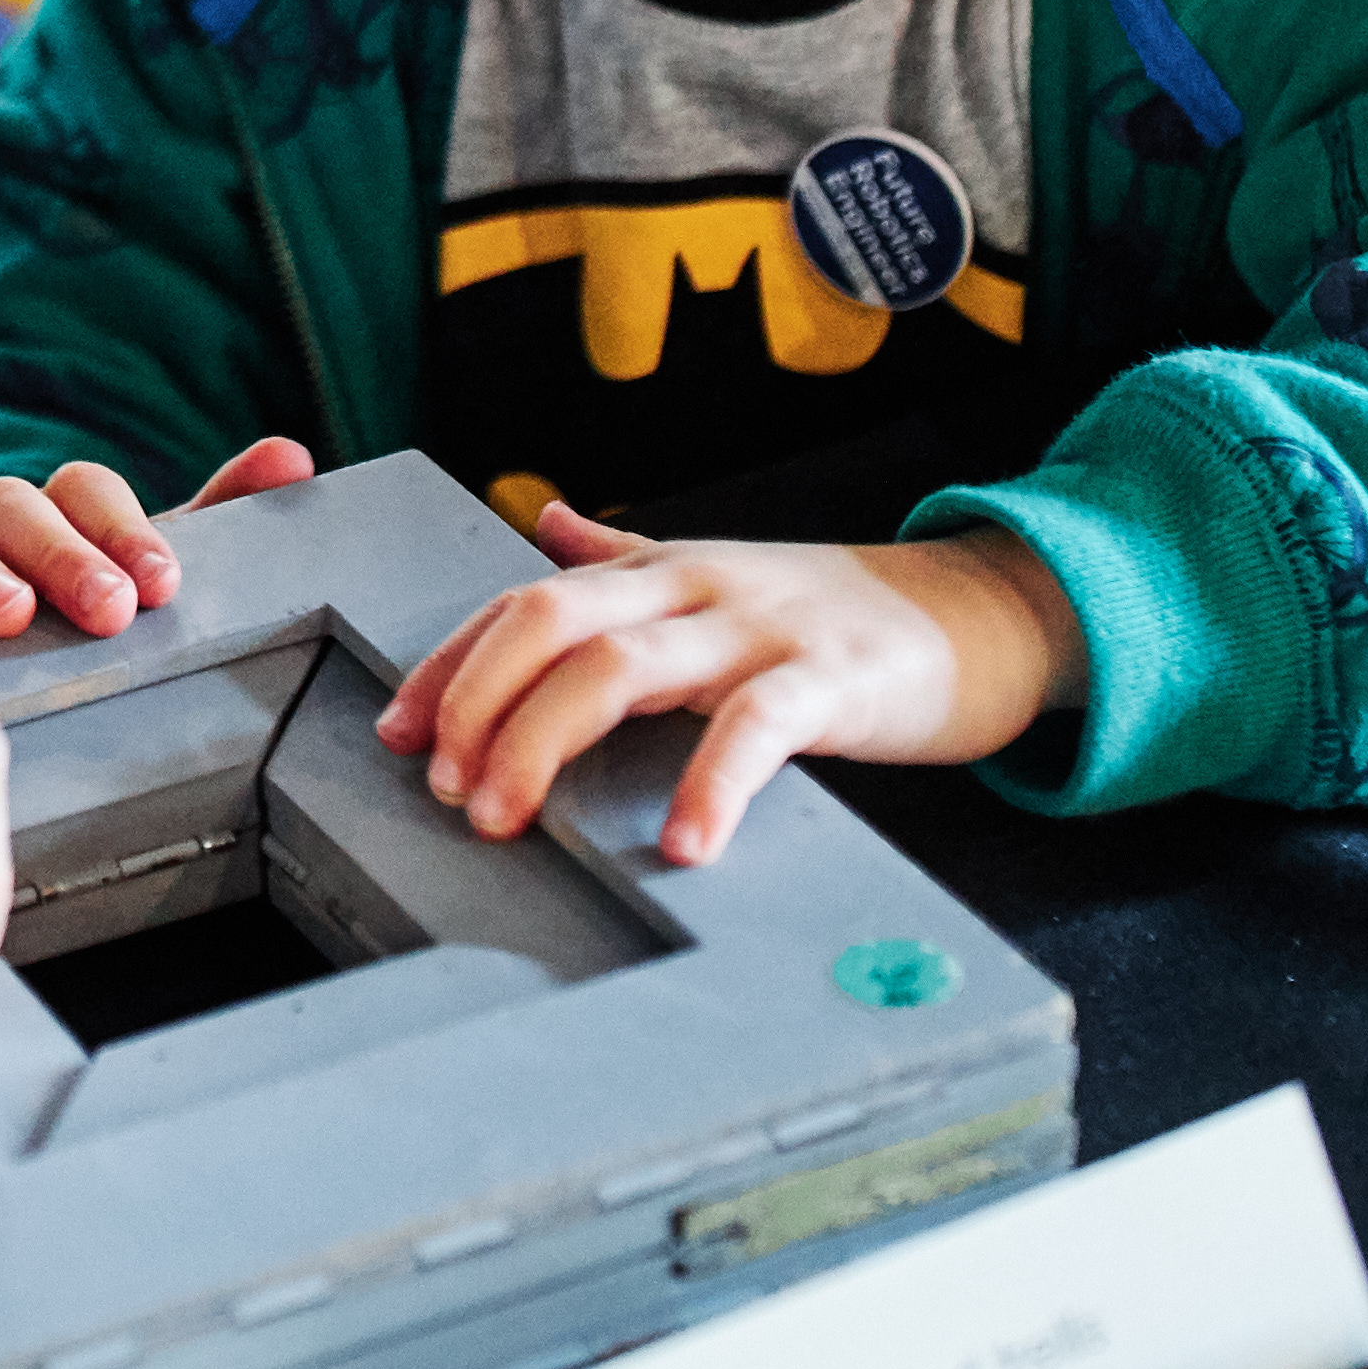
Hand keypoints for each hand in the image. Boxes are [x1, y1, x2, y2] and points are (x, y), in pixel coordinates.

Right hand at [0, 432, 314, 642]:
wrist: (24, 684)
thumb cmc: (95, 615)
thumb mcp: (155, 570)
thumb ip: (223, 513)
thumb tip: (291, 459)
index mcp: (65, 512)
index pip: (82, 487)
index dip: (122, 527)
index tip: (160, 584)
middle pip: (11, 503)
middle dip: (62, 552)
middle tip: (108, 609)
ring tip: (12, 615)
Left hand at [379, 516, 1082, 865]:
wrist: (972, 615)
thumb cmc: (832, 614)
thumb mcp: (714, 577)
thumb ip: (622, 561)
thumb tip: (540, 523)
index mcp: (658, 570)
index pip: (522, 601)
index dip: (451, 664)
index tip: (395, 733)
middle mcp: (693, 585)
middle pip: (548, 620)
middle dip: (478, 702)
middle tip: (445, 788)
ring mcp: (759, 627)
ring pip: (620, 666)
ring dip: (544, 743)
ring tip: (507, 817)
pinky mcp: (831, 680)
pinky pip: (756, 730)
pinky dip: (710, 787)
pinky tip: (682, 845)